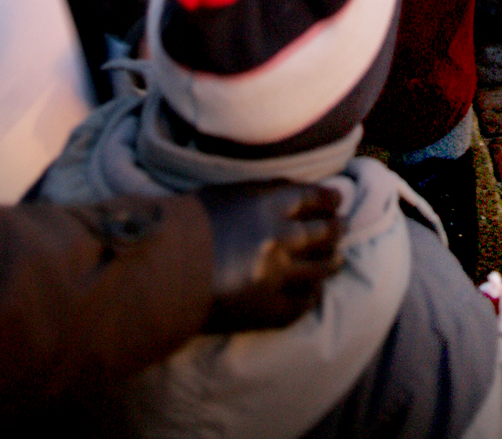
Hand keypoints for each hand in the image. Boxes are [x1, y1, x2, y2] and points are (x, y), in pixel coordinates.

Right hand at [198, 181, 343, 332]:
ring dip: (331, 262)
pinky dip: (309, 296)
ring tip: (335, 259)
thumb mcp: (230, 193)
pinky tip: (310, 292)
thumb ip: (268, 192)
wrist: (160, 273)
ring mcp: (277, 277)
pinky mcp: (268, 311)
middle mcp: (281, 239)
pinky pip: (302, 304)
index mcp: (270, 205)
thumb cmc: (189, 226)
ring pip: (321, 269)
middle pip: (326, 232)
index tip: (336, 199)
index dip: (329, 199)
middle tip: (341, 227)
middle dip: (336, 229)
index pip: (316, 198)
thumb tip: (300, 191)